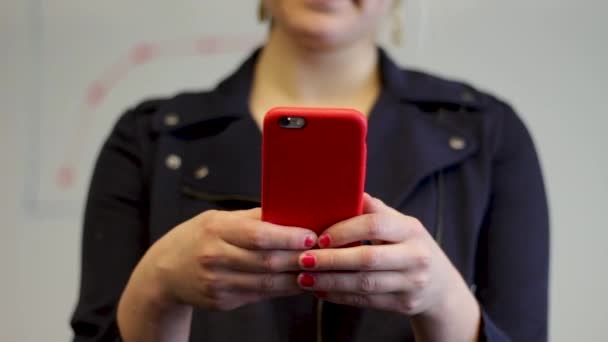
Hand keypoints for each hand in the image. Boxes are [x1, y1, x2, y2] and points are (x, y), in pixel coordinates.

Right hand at [123, 208, 317, 311]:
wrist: (164, 272)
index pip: (258, 235)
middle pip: (267, 262)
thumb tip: (292, 210)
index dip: (288, 237)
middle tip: (327, 253)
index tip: (312, 236)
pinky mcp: (223, 302)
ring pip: (268, 284)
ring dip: (298, 278)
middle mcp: (215, 258)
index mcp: (216, 230)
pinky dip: (283, 290)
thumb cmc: (198, 238)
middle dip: (300, 259)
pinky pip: (261, 296)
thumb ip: (253, 219)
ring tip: (321, 269)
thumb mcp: (218, 220)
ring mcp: (218, 284)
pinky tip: (300, 282)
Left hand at [295, 194, 476, 319]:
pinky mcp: (404, 305)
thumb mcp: (401, 225)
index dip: (345, 230)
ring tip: (304, 277)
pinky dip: (339, 296)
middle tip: (303, 259)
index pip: (375, 225)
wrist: (441, 287)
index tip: (320, 237)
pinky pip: (365, 302)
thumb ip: (375, 211)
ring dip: (330, 281)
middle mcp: (415, 257)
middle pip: (367, 258)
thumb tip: (344, 190)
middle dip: (331, 260)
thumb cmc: (410, 247)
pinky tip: (320, 290)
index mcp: (412, 230)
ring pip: (363, 284)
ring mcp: (411, 283)